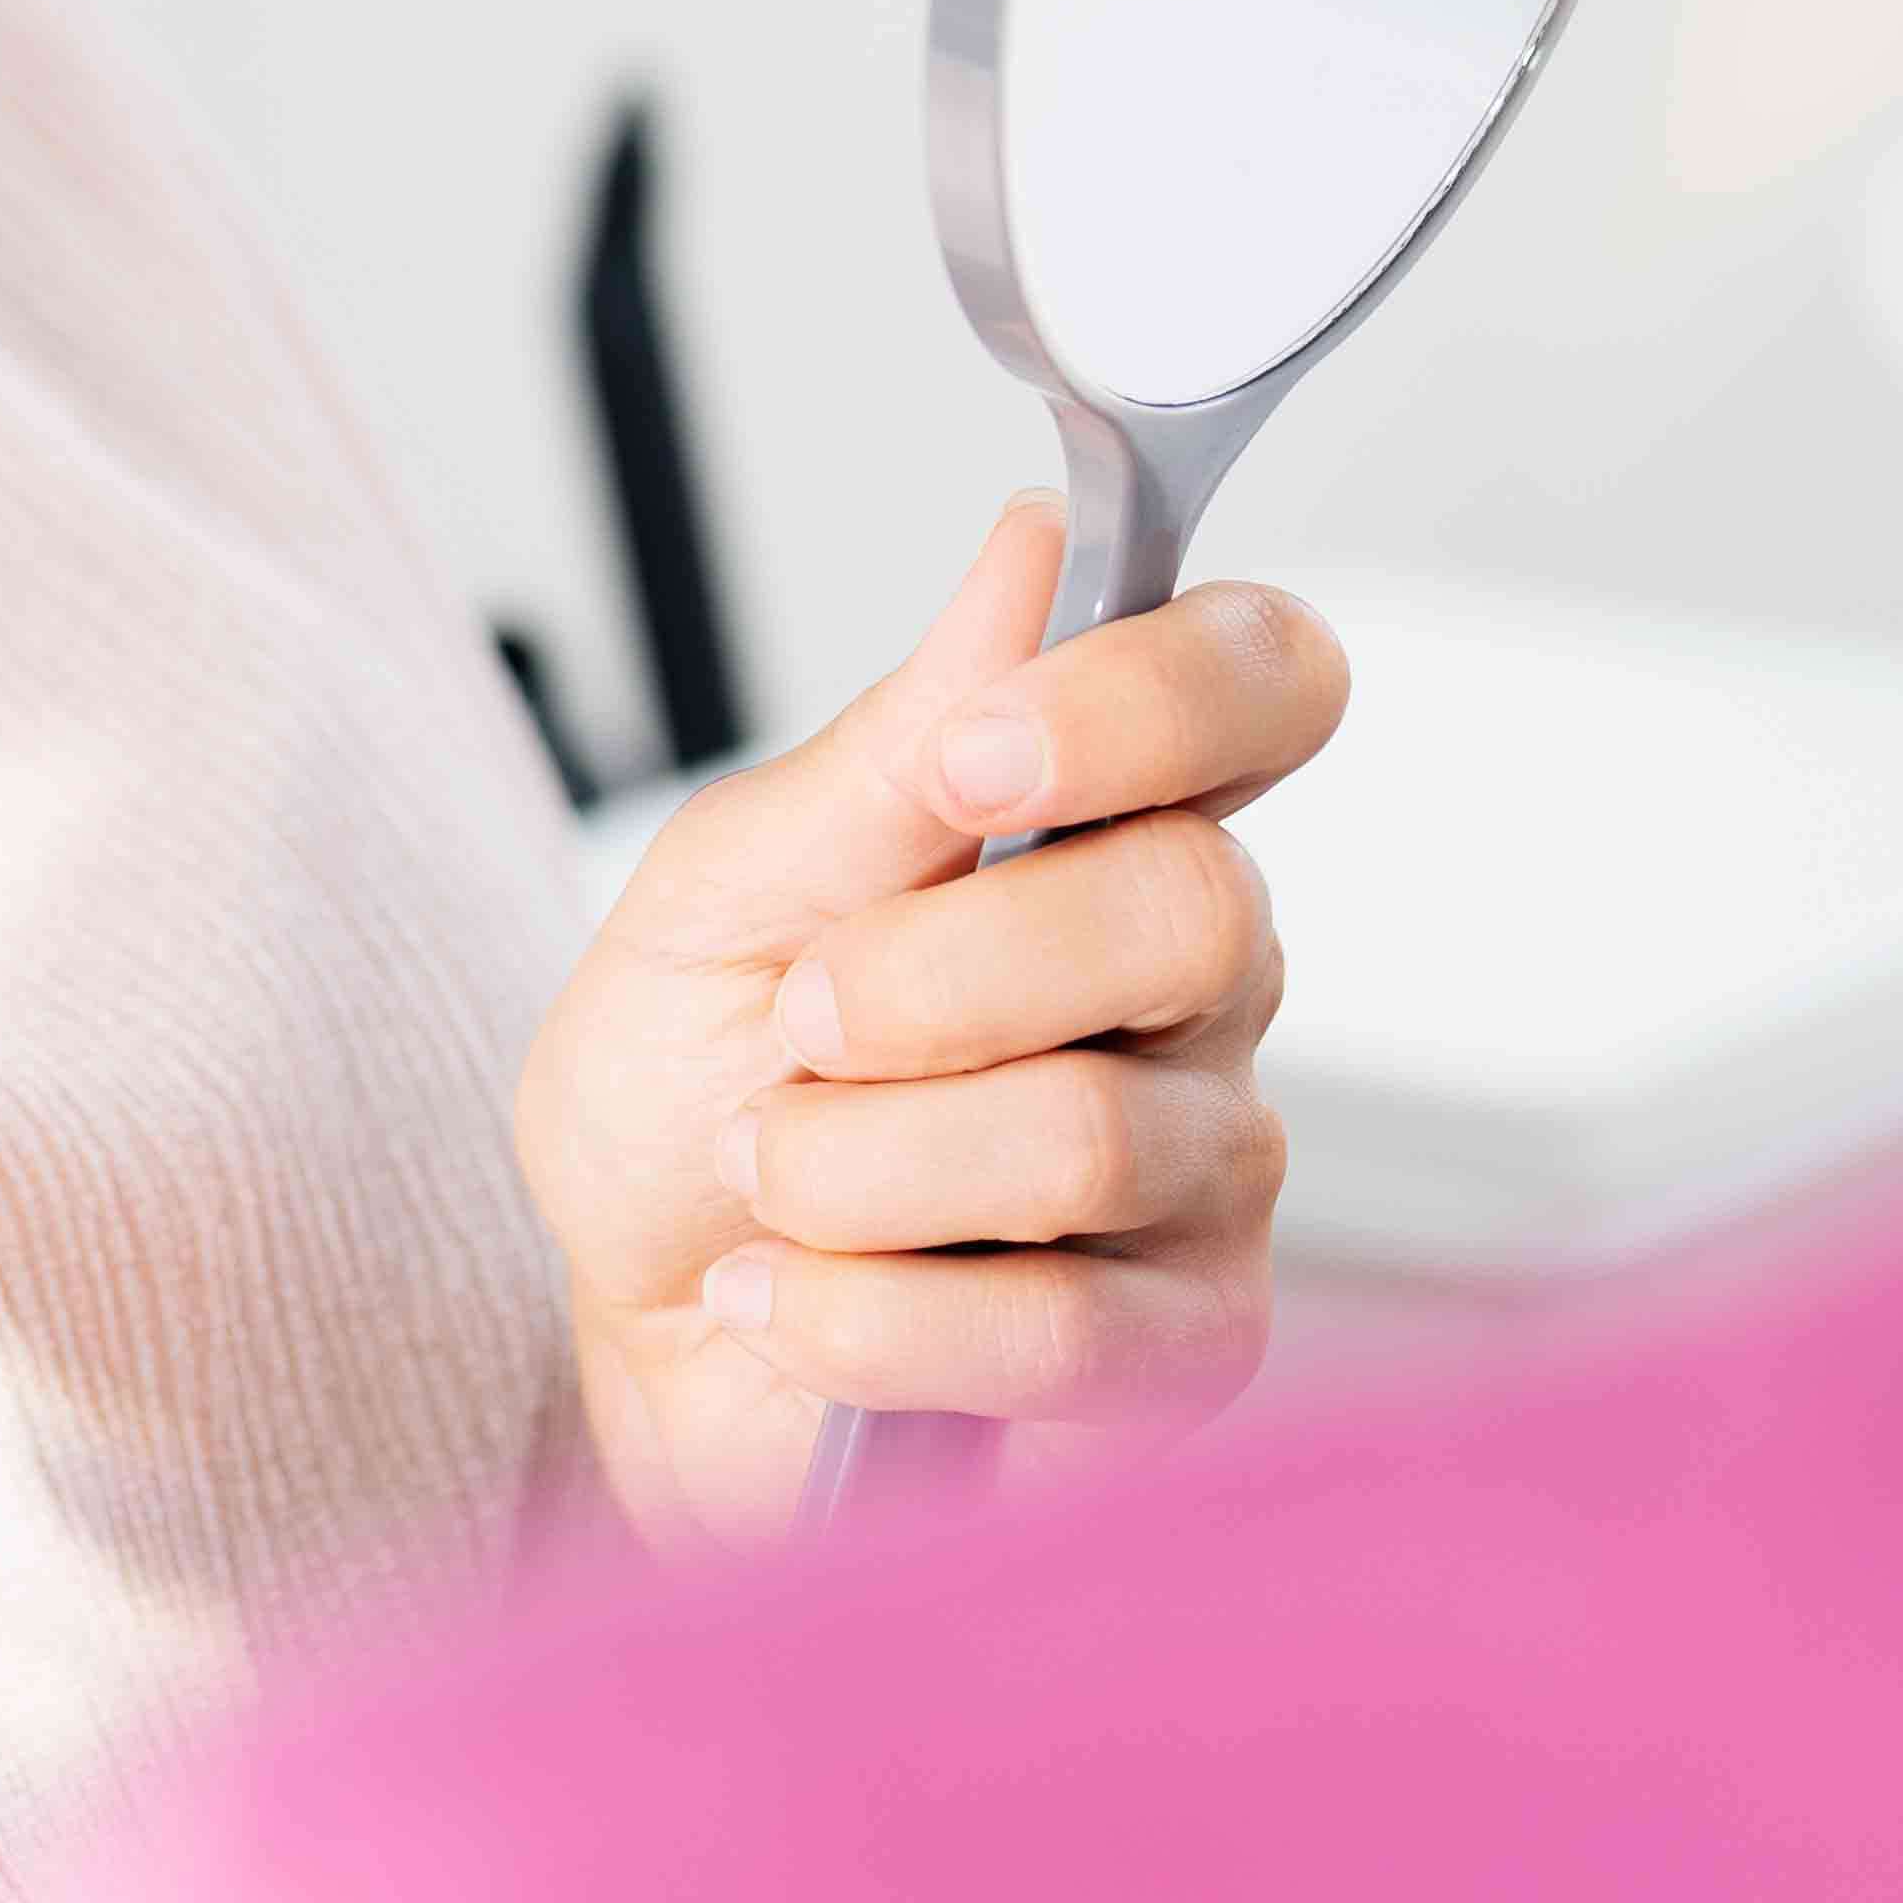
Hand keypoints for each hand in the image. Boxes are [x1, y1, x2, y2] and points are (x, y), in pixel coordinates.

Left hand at [513, 500, 1337, 1551]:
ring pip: (1088, 1133)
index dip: (1153, 698)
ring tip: (768, 1175)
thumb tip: (1032, 548)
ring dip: (851, 1162)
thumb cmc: (690, 1100)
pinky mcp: (1185, 1354)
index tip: (974, 757)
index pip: (1267, 684)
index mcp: (1108, 824)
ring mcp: (1212, 1173)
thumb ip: (887, 747)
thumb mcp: (724, 894)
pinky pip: (1063, 1331)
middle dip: (933, 973)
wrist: (635, 1331)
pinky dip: (860, 1314)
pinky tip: (785, 1299)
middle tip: (796, 1021)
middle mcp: (1202, 987)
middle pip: (1193, 906)